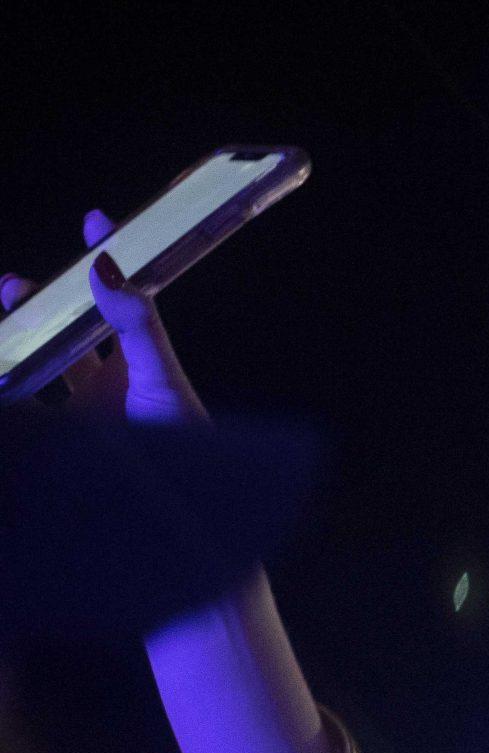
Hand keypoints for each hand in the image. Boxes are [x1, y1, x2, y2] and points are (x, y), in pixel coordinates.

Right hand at [0, 210, 204, 423]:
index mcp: (138, 360)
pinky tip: (3, 362)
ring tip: (6, 307)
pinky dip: (9, 378)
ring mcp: (80, 410)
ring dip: (15, 333)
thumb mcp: (160, 377)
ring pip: (38, 361)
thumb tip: (104, 266)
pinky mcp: (57, 437)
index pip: (119, 300)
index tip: (96, 220)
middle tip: (16, 284)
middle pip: (66, 326)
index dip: (108, 260)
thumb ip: (135, 325)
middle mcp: (109, 381)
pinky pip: (23, 402)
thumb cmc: (183, 443)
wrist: (175, 509)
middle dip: (39, 299)